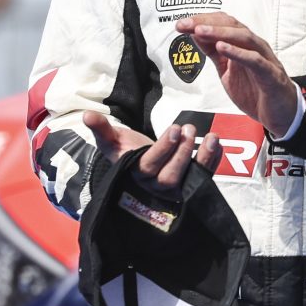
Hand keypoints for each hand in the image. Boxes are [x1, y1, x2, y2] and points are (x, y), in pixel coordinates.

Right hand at [83, 111, 220, 199]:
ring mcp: (174, 189)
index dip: (164, 149)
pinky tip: (217, 144)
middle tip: (189, 128)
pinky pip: (203, 177)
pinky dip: (212, 162)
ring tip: (211, 137)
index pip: (150, 165)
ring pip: (189, 181)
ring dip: (202, 159)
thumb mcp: (113, 140)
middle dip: (182, 153)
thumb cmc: (125, 151)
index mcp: (135, 173)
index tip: (174, 128)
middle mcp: (155, 186)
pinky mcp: (190, 186)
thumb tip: (87, 115)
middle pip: (170, 176)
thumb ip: (102, 129)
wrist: (139, 165)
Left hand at [176, 13, 297, 135]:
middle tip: (185, 24)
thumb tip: (195, 35)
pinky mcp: (271, 74)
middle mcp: (254, 46)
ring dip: (220, 32)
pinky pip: (255, 60)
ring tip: (200, 31)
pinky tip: (222, 48)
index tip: (181, 24)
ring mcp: (264, 58)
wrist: (281, 114)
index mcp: (243, 44)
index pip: (223, 23)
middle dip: (206, 23)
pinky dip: (238, 52)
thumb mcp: (228, 71)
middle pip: (231, 25)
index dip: (201, 21)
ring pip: (243, 37)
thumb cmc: (257, 91)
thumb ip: (214, 53)